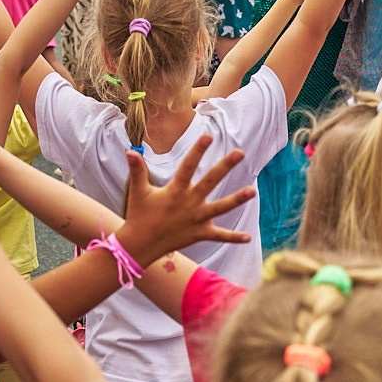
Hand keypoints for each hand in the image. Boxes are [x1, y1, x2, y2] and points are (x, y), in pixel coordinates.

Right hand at [116, 134, 257, 263]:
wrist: (140, 245)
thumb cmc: (139, 215)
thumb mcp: (138, 191)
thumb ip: (137, 170)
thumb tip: (129, 150)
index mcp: (175, 190)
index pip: (188, 166)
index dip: (198, 151)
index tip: (208, 136)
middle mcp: (188, 203)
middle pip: (210, 181)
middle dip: (225, 167)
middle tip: (240, 153)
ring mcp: (196, 219)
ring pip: (220, 208)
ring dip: (236, 200)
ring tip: (252, 191)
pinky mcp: (199, 234)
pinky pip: (219, 236)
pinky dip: (233, 237)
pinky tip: (248, 237)